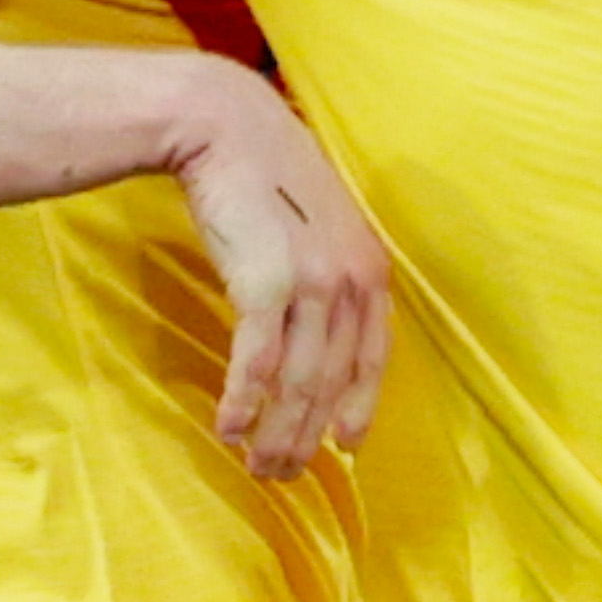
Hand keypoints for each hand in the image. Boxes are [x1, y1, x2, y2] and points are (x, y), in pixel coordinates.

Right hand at [164, 59, 391, 479]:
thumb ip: (328, 276)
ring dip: (276, 431)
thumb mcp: (319, 227)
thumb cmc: (267, 179)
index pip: (374, 358)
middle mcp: (350, 280)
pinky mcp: (264, 283)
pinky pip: (256, 361)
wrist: (226, 128)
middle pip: (333, 380)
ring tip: (256, 464)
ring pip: (297, 381)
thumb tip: (317, 329)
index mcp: (370, 269)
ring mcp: (311, 282)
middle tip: (283, 473)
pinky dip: (243, 401)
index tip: (345, 447)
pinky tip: (229, 428)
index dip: (359, 407)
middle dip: (308, 435)